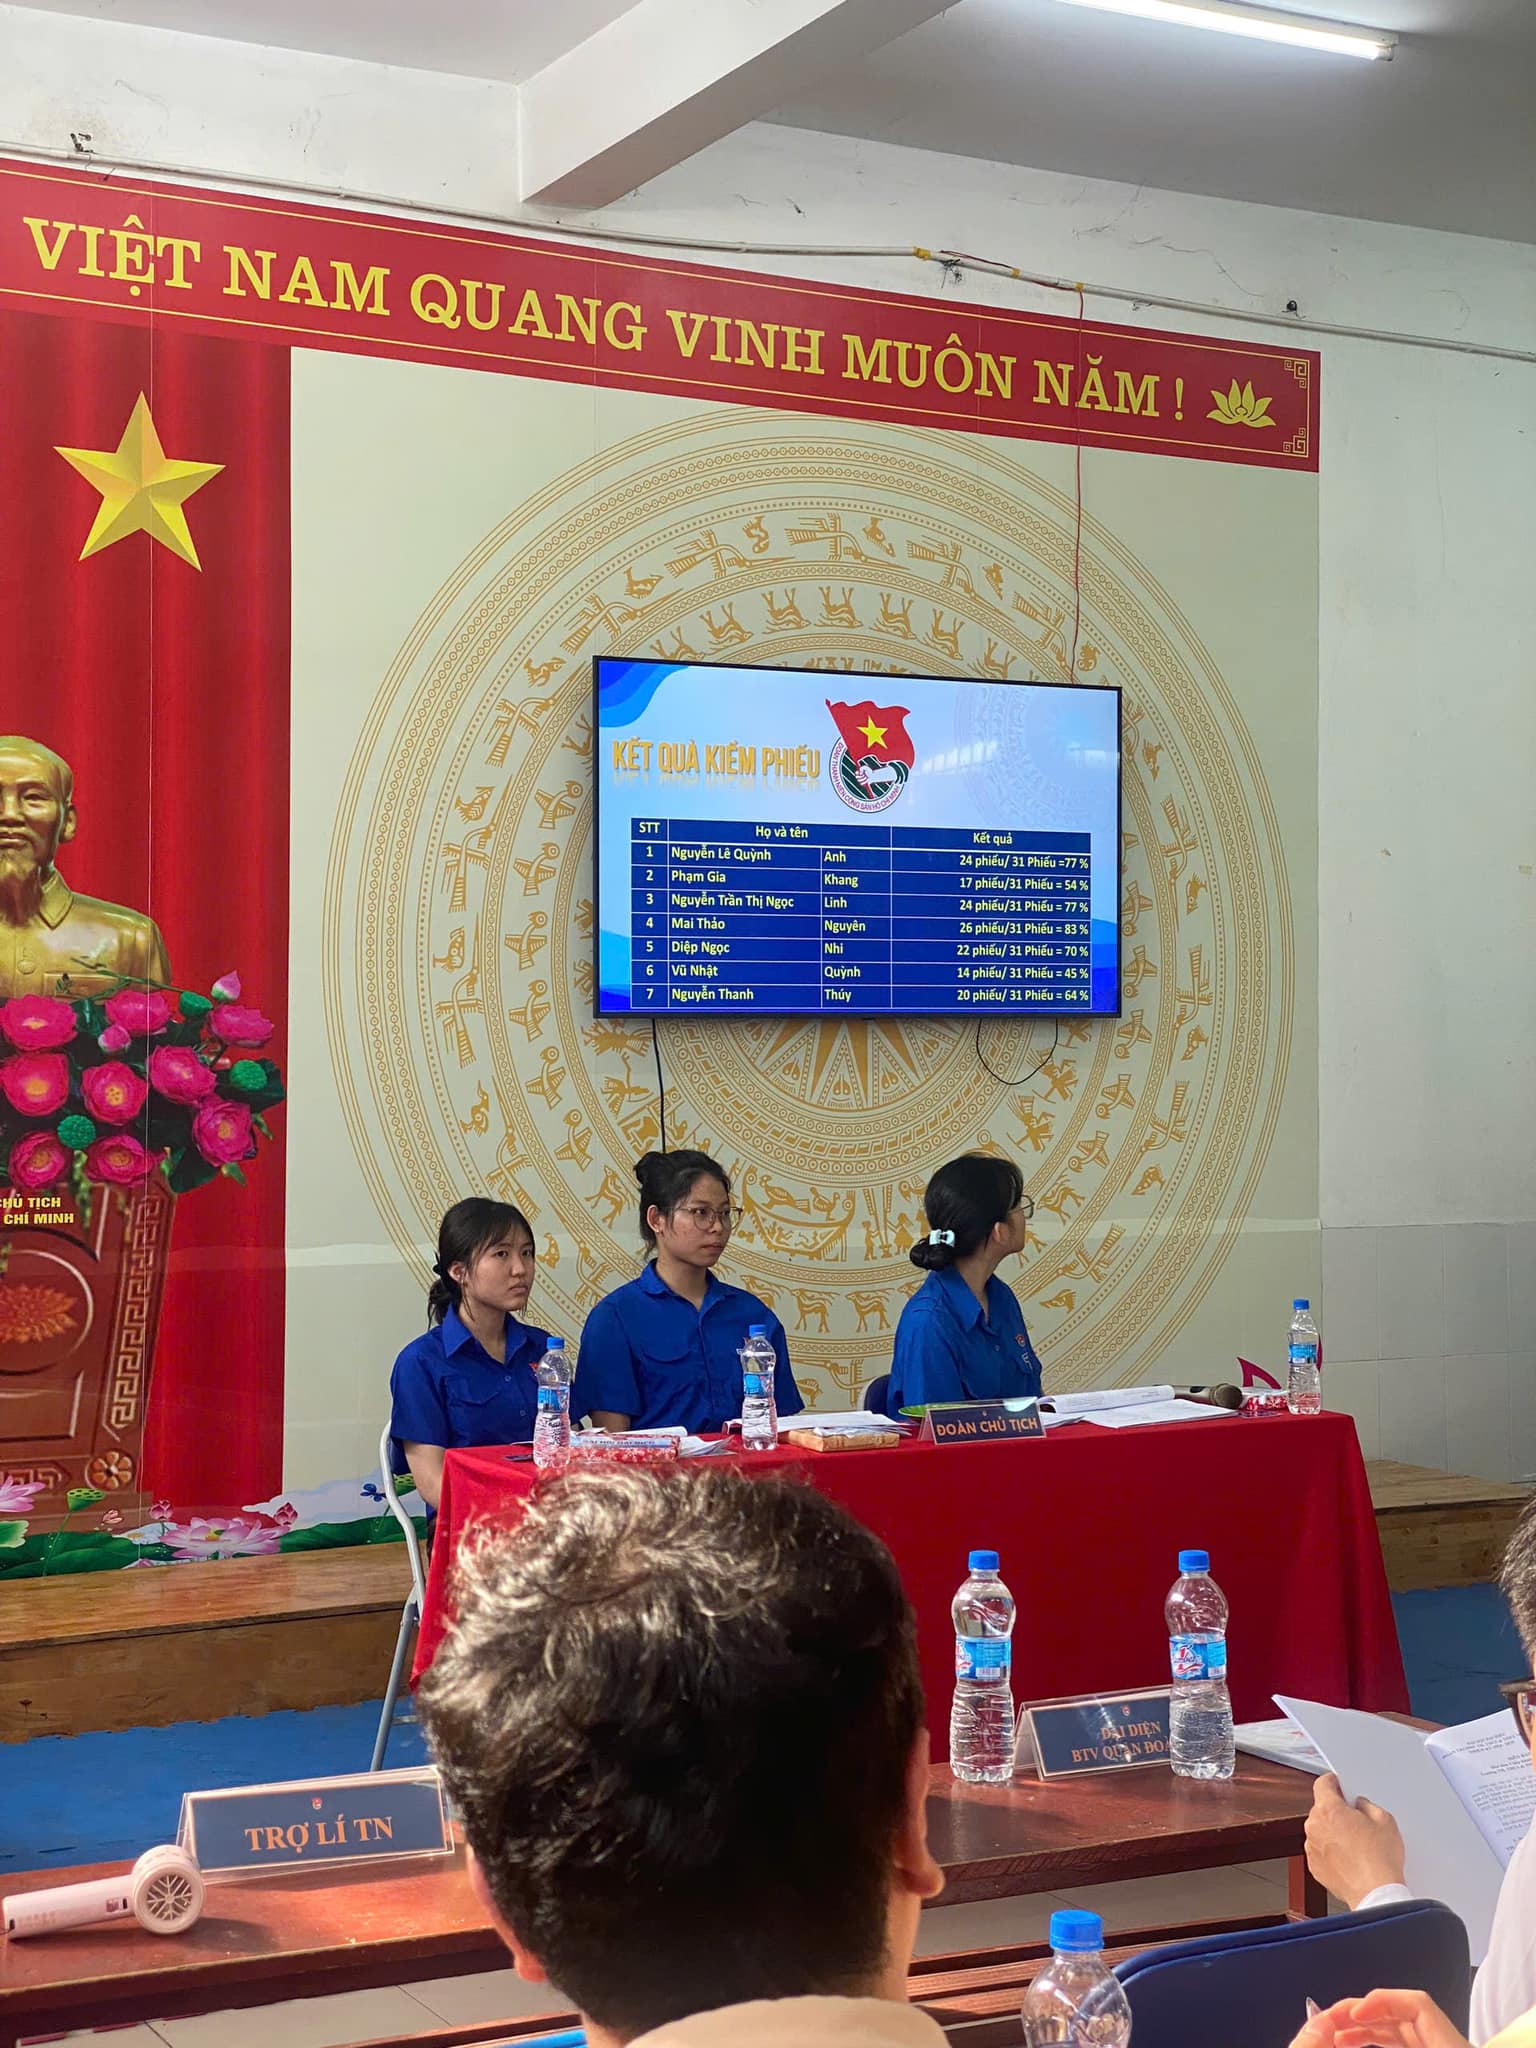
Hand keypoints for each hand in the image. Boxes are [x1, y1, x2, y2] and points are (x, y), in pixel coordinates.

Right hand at [1288, 1989, 1469, 2047]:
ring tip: (1337, 2039)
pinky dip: (1379, 2047)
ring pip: (1400, 2036)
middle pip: (1403, 2018)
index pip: (1418, 2007)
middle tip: (1331, 2023)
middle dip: (1364, 2017)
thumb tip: (1342, 2045)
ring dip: (1366, 2033)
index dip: (1383, 2002)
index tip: (1355, 2016)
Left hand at [1304, 1772, 1406, 1906]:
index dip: (1333, 1782)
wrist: (1376, 1893)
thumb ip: (1367, 1805)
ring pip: (1320, 1830)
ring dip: (1332, 1833)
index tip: (1339, 1784)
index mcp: (1329, 1810)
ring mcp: (1312, 1848)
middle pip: (1321, 1809)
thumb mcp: (1384, 1819)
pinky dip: (1331, 1852)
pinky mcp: (1314, 1867)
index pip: (1322, 1784)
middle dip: (1337, 1811)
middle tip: (1357, 1821)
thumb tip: (1360, 1805)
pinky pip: (1320, 1851)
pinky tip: (1350, 1859)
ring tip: (1356, 1845)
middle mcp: (1314, 1826)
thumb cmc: (1380, 1860)